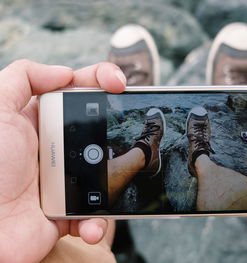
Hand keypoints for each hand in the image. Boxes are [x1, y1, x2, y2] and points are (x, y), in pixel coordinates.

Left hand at [0, 60, 125, 262]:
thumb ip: (22, 78)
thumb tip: (65, 73)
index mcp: (41, 121)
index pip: (78, 91)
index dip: (101, 80)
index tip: (118, 83)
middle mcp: (57, 146)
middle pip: (100, 125)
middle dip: (119, 123)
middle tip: (136, 123)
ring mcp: (66, 178)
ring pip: (108, 168)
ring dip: (119, 175)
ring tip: (116, 178)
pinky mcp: (70, 210)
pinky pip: (96, 211)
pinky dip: (99, 220)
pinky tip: (89, 224)